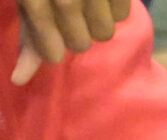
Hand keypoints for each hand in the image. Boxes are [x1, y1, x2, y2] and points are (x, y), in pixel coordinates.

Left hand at [12, 0, 127, 83]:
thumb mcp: (27, 1)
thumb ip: (28, 38)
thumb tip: (19, 80)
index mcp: (33, 1)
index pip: (50, 53)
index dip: (50, 48)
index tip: (49, 37)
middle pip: (79, 45)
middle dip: (73, 33)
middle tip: (66, 13)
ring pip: (103, 34)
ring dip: (94, 22)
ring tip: (84, 3)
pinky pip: (122, 15)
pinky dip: (112, 8)